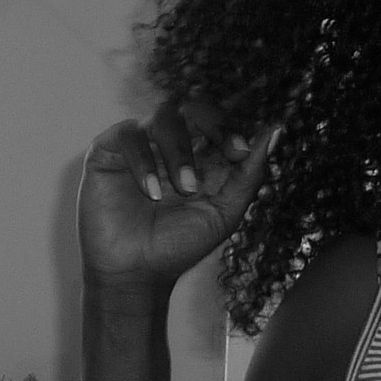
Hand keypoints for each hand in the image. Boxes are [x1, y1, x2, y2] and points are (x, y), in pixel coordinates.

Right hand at [79, 101, 276, 292]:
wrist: (134, 274)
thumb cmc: (176, 247)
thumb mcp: (224, 213)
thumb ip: (248, 176)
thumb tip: (274, 131)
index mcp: (200, 154)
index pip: (219, 120)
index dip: (232, 128)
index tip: (241, 151)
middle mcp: (169, 143)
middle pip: (194, 106)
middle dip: (214, 124)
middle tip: (227, 152)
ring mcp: (139, 144)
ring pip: (164, 117)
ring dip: (181, 152)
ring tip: (185, 189)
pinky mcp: (106, 152)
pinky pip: (128, 136)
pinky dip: (143, 161)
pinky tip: (152, 192)